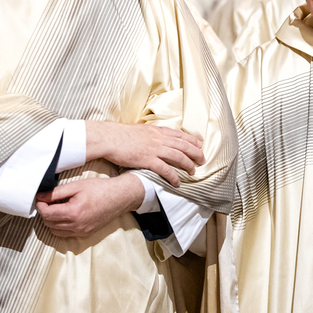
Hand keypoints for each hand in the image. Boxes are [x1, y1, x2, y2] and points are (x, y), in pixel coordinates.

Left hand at [36, 174, 143, 237]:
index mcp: (73, 212)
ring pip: (55, 231)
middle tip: (49, 201)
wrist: (120, 197)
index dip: (40, 205)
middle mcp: (77, 226)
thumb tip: (40, 197)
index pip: (46, 214)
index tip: (41, 198)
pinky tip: (67, 214)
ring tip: (58, 207)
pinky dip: (61, 226)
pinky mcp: (86, 234)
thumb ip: (56, 192)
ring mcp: (81, 232)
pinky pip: (66, 233)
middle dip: (45, 212)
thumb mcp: (76, 186)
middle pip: (48, 224)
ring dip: (52, 220)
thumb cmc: (100, 188)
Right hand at [85, 121, 204, 186]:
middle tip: (202, 160)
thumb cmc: (121, 134)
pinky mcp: (147, 159)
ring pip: (178, 157)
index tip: (200, 145)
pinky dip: (173, 176)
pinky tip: (177, 182)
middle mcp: (159, 139)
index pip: (180, 135)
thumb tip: (156, 137)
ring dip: (188, 165)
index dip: (192, 140)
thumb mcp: (140, 130)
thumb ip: (151, 134)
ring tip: (193, 172)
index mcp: (157, 130)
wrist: (109, 137)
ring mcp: (154, 149)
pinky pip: (165, 169)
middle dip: (195, 153)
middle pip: (183, 145)